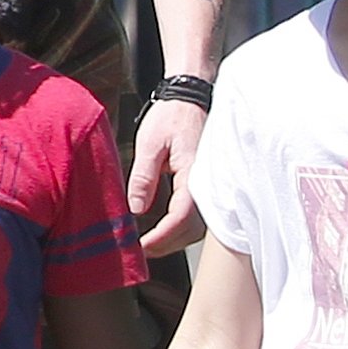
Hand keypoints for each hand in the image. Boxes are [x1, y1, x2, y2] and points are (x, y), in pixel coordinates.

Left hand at [128, 96, 209, 255]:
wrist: (190, 98)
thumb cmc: (170, 116)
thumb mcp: (149, 143)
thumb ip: (143, 177)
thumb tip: (136, 209)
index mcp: (194, 172)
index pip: (181, 216)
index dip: (161, 236)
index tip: (141, 246)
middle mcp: (209, 183)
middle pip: (192, 228)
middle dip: (167, 244)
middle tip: (140, 251)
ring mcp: (211, 185)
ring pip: (198, 226)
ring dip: (175, 239)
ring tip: (149, 244)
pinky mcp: (207, 185)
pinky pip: (199, 215)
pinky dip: (181, 228)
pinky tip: (164, 230)